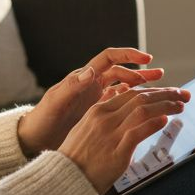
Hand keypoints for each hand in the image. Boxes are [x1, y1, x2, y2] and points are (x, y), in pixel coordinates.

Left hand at [17, 48, 163, 156]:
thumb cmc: (42, 119)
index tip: (146, 58)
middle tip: (159, 75)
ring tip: (158, 87)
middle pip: (121, 71)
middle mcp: (91, 85)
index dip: (128, 55)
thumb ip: (73, 85)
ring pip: (122, 87)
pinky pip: (118, 103)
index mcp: (83, 77)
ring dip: (139, 86)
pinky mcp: (96, 113)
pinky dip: (131, 102)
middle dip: (140, 71)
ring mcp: (94, 99)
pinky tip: (141, 105)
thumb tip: (90, 71)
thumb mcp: (56, 102)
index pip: (110, 58)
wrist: (35, 139)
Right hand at [58, 85, 191, 191]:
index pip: (132, 93)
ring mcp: (110, 134)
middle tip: (183, 94)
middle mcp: (104, 118)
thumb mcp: (86, 127)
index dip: (155, 90)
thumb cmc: (76, 156)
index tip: (169, 92)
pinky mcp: (116, 151)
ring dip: (166, 106)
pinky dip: (153, 124)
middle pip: (141, 98)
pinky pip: (138, 132)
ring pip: (143, 111)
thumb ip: (104, 113)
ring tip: (180, 106)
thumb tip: (120, 101)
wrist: (65, 179)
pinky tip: (165, 120)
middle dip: (166, 94)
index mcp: (97, 110)